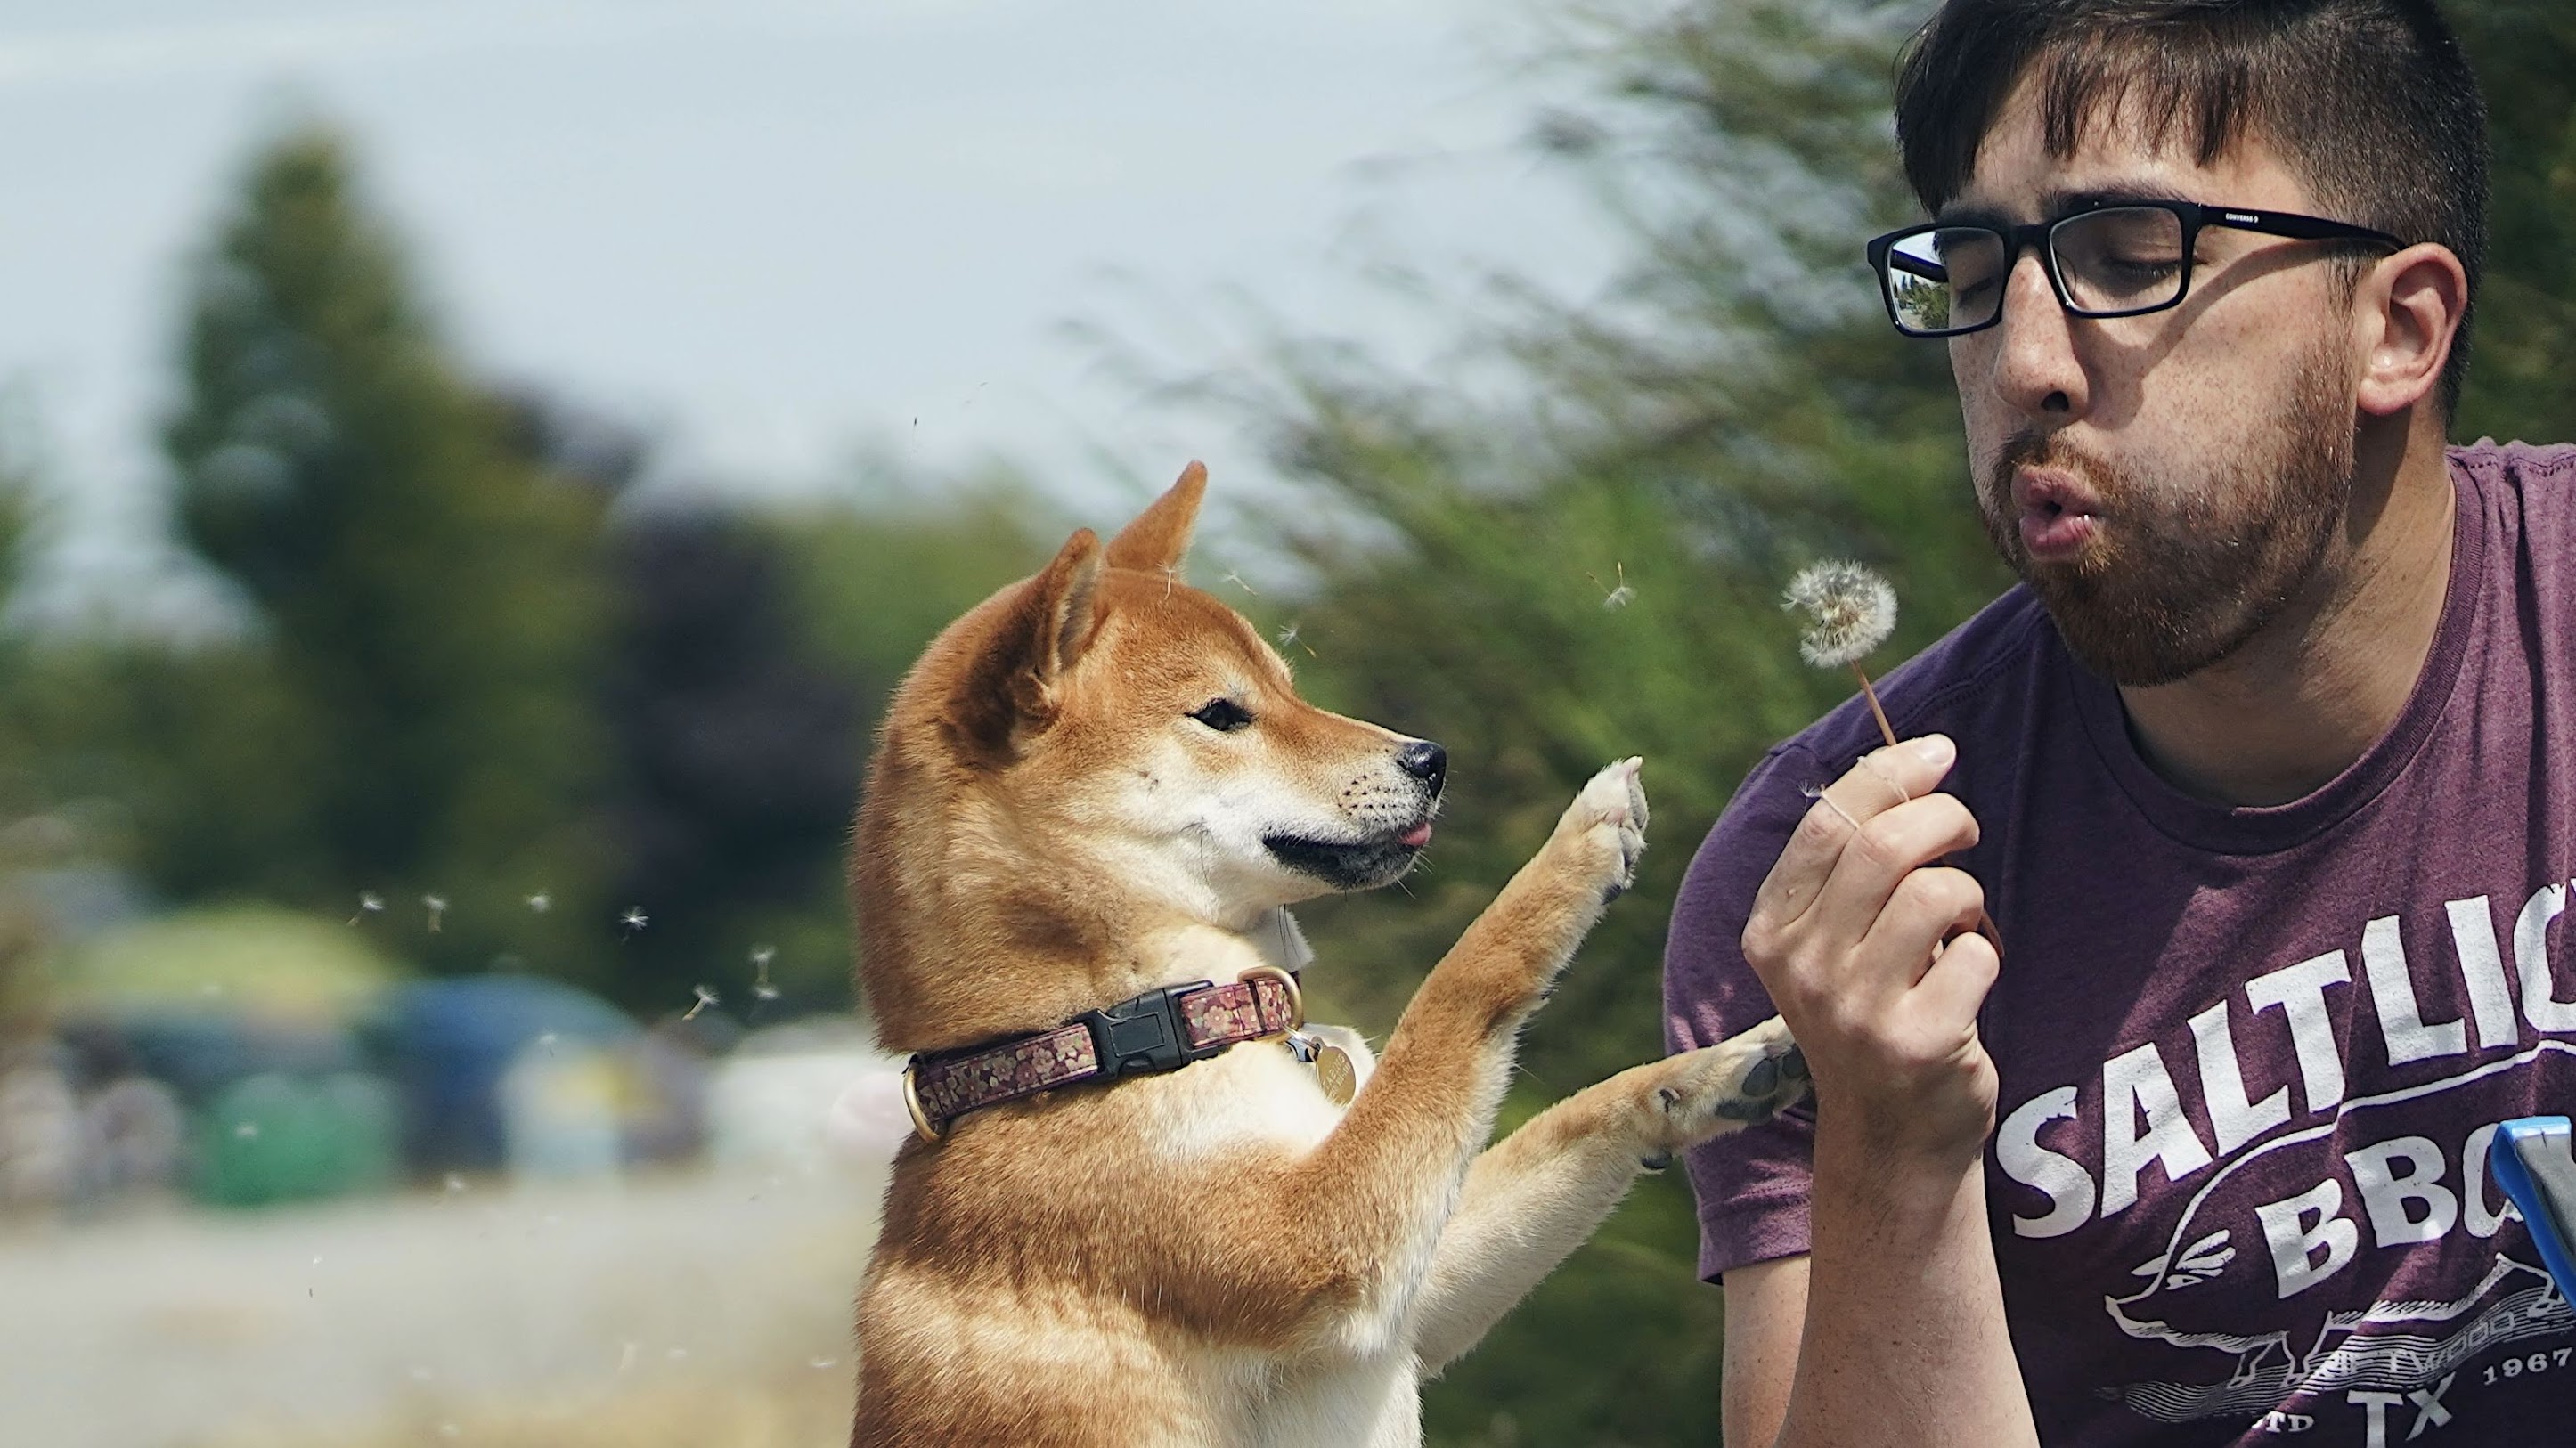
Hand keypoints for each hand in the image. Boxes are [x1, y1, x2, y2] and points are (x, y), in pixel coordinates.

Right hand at [1738, 735, 1997, 1166]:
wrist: (1891, 1138)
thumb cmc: (1873, 1012)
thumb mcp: (1834, 940)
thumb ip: (1851, 864)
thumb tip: (1912, 758)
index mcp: (1771, 930)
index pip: (1826, 822)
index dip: (1889, 773)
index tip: (1939, 751)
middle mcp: (1801, 967)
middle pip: (1881, 846)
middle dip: (1942, 816)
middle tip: (1964, 828)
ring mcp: (1855, 1009)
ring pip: (1935, 893)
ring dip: (1966, 891)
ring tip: (1959, 921)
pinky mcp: (1916, 1042)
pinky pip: (1976, 954)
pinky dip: (1985, 954)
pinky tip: (1963, 985)